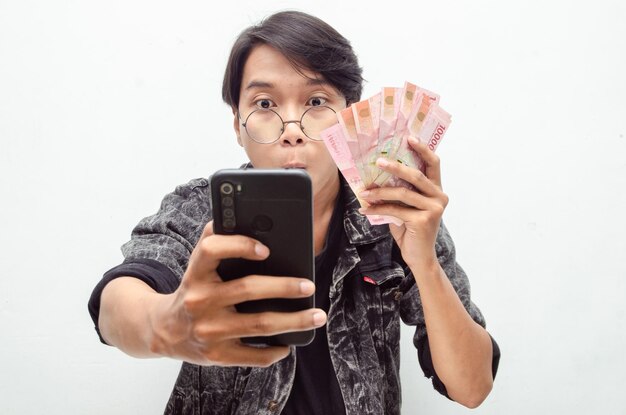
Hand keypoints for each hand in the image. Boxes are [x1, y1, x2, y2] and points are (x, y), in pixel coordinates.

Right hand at [150, 221, 325, 366]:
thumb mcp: (197, 264)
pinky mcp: (217, 356)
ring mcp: (209, 331)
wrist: (164, 331)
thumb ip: (217, 240)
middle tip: (309, 285)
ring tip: (317, 316)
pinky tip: (289, 343)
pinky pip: (254, 356)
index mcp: (195, 273)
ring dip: (294, 321)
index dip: (239, 245)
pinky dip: (276, 351)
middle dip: (285, 287)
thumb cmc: (194, 289)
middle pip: (248, 289)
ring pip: (260, 324)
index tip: (266, 249)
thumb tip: (253, 221)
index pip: (211, 250)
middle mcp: (200, 301)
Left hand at [358, 137, 447, 268]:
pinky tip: (365, 210)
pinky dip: (378, 209)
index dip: (423, 149)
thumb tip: (376, 176)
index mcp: (437, 190)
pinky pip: (395, 210)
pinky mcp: (424, 220)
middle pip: (416, 175)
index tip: (409, 138)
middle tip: (378, 162)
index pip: (433, 164)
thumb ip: (400, 192)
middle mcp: (439, 197)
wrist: (419, 257)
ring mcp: (434, 209)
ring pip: (402, 193)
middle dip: (395, 167)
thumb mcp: (405, 207)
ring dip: (380, 191)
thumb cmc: (410, 230)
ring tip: (364, 192)